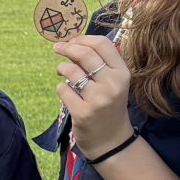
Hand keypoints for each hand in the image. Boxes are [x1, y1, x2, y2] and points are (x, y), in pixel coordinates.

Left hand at [52, 34, 133, 159]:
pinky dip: (61, 88)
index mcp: (122, 73)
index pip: (103, 44)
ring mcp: (98, 99)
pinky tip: (66, 92)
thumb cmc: (110, 106)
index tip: (72, 41)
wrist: (111, 140)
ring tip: (61, 72)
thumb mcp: (114, 83)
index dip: (83, 39)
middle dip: (67, 48)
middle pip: (85, 54)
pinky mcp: (83, 112)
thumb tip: (73, 42)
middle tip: (57, 48)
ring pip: (71, 71)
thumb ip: (100, 63)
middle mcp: (113, 84)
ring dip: (61, 68)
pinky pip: (63, 90)